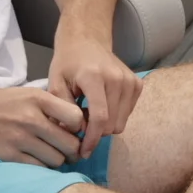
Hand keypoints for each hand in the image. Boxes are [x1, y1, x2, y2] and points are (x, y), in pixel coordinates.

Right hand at [0, 83, 89, 165]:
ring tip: (47, 157)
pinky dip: (40, 169)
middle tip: (66, 152)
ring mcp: (20, 138)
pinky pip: (38, 170)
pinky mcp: (8, 156)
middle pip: (70, 144)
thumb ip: (47, 107)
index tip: (72, 133)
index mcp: (37, 98)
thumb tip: (73, 126)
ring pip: (56, 160)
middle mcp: (32, 118)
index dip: (78, 129)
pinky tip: (34, 163)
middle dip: (72, 151)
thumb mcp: (22, 94)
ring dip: (56, 162)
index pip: (76, 118)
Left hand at [48, 37, 139, 154]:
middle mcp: (117, 79)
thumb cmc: (67, 63)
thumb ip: (62, 111)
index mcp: (94, 77)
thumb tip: (74, 135)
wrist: (86, 40)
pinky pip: (127, 114)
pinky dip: (114, 116)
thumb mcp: (55, 83)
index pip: (99, 118)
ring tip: (89, 113)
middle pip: (112, 124)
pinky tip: (102, 105)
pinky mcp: (137, 84)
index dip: (91, 139)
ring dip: (105, 125)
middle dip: (95, 132)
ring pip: (121, 123)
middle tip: (80, 124)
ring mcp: (130, 81)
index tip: (83, 151)